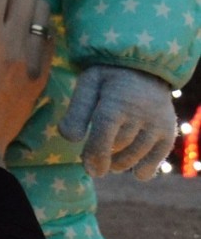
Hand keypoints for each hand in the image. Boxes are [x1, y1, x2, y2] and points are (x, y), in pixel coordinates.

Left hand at [58, 65, 176, 179]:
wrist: (145, 68)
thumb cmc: (109, 80)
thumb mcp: (89, 84)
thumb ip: (77, 110)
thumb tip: (69, 138)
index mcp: (117, 99)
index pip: (104, 133)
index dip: (95, 153)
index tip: (88, 168)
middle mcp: (141, 113)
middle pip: (117, 147)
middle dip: (103, 155)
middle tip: (95, 150)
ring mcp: (157, 125)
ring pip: (133, 158)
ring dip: (118, 163)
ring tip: (110, 154)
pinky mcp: (168, 134)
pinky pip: (153, 164)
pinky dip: (141, 170)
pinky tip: (133, 166)